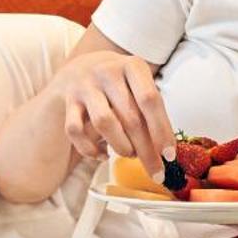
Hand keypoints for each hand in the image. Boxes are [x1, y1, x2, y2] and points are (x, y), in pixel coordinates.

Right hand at [56, 50, 174, 176]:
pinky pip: (75, 130)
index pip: (150, 100)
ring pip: (104, 123)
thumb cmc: (120, 83)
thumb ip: (152, 110)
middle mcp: (108, 72)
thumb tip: (166, 151)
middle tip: (156, 170)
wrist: (83, 67)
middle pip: (130, 117)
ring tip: (130, 154)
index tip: (169, 155)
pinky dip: (90, 149)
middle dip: (146, 150)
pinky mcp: (68, 101)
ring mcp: (85, 85)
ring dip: (121, 146)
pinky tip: (103, 155)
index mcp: (133, 66)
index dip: (161, 130)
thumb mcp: (139, 85)